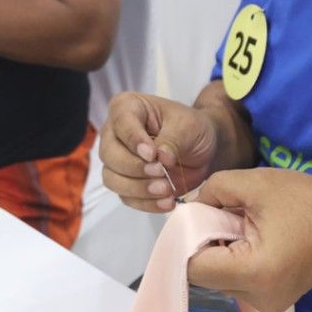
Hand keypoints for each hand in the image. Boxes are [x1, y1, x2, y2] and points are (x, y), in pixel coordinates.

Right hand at [98, 93, 219, 212]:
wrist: (201, 149)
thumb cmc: (191, 128)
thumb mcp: (188, 126)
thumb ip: (172, 140)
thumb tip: (160, 158)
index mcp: (127, 107)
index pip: (121, 122)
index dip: (134, 140)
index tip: (153, 154)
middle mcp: (114, 133)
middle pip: (109, 154)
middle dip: (135, 167)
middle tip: (161, 172)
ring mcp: (116, 160)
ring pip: (112, 179)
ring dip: (138, 188)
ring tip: (166, 190)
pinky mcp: (125, 184)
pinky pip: (126, 198)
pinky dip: (146, 203)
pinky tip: (167, 202)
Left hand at [186, 168, 311, 311]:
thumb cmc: (310, 202)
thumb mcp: (257, 183)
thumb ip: (214, 190)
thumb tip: (191, 207)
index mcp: (254, 272)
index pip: (193, 267)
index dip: (186, 240)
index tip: (197, 216)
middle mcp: (257, 299)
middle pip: (204, 276)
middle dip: (204, 245)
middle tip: (222, 215)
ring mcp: (266, 306)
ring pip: (219, 280)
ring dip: (220, 253)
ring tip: (243, 226)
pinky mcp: (272, 303)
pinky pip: (237, 283)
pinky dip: (235, 262)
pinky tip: (253, 240)